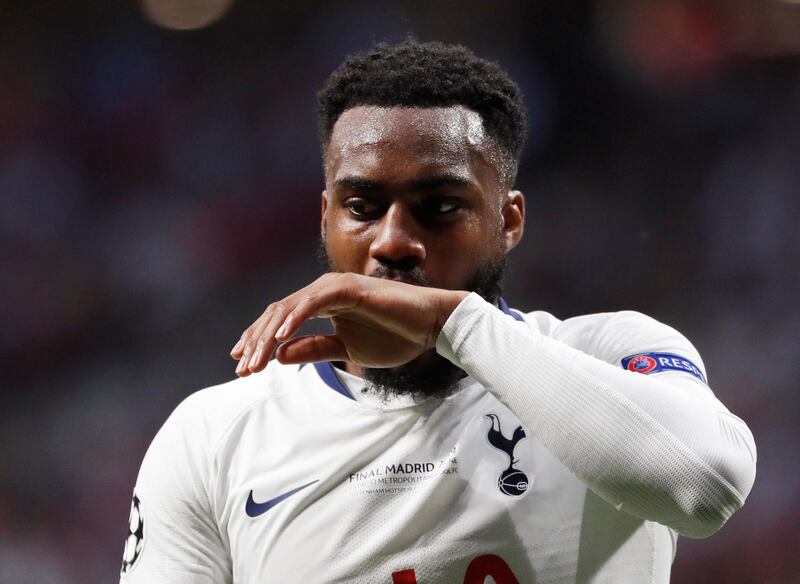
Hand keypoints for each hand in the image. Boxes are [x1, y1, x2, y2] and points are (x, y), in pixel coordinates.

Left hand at [230, 273, 468, 375]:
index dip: (258, 342)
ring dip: (268, 336)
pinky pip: (313, 303)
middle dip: (256, 343)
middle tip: (242, 370)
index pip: (281, 321)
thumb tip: (279, 356)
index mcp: (322, 304)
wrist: (430, 326)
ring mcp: (334, 287)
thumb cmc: (395, 335)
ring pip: (289, 308)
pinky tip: (279, 340)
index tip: (243, 366)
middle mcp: (323, 291)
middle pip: (277, 314)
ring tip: (255, 361)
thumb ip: (314, 349)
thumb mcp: (346, 351)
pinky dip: (294, 320)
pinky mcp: (348, 288)